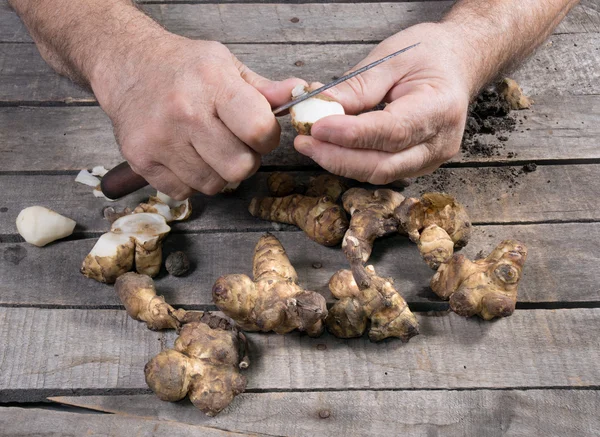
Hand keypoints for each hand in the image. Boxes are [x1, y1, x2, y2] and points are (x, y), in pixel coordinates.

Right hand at [93, 34, 303, 198]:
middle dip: (246, 160)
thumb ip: (264, 89)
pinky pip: (185, 193)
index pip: (259, 130)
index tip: (260, 132)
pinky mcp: (142, 162)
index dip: (267, 138)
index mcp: (213, 83)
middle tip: (234, 144)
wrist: (128, 67)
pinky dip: (191, 180)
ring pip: (214, 185)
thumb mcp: (227, 65)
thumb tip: (300, 94)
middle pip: (240, 168)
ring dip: (218, 172)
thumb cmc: (184, 67)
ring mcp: (160, 140)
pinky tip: (185, 155)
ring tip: (207, 147)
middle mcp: (184, 112)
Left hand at [294, 22, 475, 183]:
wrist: (455, 65)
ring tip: (311, 144)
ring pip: (378, 173)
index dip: (351, 135)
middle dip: (338, 157)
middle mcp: (439, 142)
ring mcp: (429, 159)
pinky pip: (380, 171)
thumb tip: (321, 106)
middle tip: (305, 142)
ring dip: (340, 162)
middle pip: (383, 165)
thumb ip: (358, 85)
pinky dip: (352, 162)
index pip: (391, 131)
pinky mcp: (416, 165)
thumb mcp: (392, 57)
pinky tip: (331, 148)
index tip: (318, 127)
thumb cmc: (428, 55)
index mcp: (440, 108)